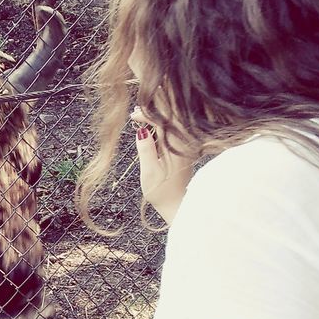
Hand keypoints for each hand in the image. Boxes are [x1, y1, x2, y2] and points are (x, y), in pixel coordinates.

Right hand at [132, 107, 195, 224]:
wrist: (178, 206)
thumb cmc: (162, 192)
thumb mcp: (149, 172)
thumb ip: (146, 150)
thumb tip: (141, 131)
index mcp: (176, 147)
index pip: (163, 121)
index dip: (147, 115)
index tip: (133, 117)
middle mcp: (184, 144)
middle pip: (170, 118)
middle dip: (153, 112)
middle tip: (135, 113)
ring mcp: (185, 147)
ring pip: (172, 124)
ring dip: (156, 119)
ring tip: (139, 118)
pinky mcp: (183, 151)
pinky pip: (173, 132)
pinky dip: (160, 127)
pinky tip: (150, 129)